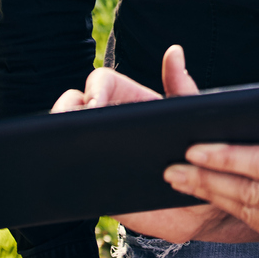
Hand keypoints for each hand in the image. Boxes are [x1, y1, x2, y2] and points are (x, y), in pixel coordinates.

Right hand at [49, 47, 253, 243]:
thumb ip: (182, 87)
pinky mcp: (95, 186)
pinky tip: (66, 176)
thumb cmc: (197, 154)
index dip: (93, 89)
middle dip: (65, 111)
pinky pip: (72, 177)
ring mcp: (99, 153)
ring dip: (59, 140)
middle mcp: (110, 124)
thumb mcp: (189, 119)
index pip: (101, 83)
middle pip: (75, 106)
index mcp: (131, 103)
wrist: (199, 205)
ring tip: (62, 148)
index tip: (95, 106)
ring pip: (68, 140)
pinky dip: (63, 174)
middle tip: (70, 127)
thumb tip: (174, 51)